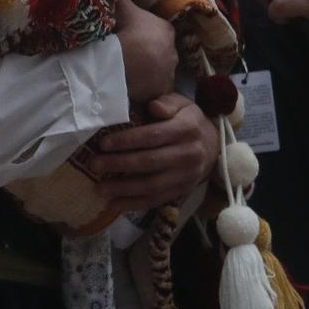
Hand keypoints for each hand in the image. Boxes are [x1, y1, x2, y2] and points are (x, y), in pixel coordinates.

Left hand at [88, 94, 219, 212]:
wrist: (214, 146)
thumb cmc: (187, 120)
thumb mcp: (181, 104)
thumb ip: (167, 103)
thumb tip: (154, 107)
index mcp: (186, 130)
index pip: (152, 136)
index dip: (127, 140)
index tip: (103, 143)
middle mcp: (188, 155)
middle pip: (149, 162)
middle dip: (119, 165)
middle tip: (94, 165)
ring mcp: (186, 176)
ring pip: (152, 185)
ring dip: (124, 189)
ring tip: (99, 189)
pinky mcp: (183, 191)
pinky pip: (157, 200)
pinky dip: (135, 204)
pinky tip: (115, 205)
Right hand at [115, 0, 176, 104]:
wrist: (123, 65)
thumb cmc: (124, 32)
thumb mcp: (120, 8)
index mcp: (165, 29)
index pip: (152, 27)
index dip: (136, 29)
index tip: (122, 32)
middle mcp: (173, 51)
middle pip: (154, 48)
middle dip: (141, 49)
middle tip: (121, 51)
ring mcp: (168, 74)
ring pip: (153, 69)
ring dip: (141, 69)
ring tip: (122, 68)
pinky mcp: (160, 91)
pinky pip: (149, 87)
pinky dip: (140, 85)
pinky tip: (126, 82)